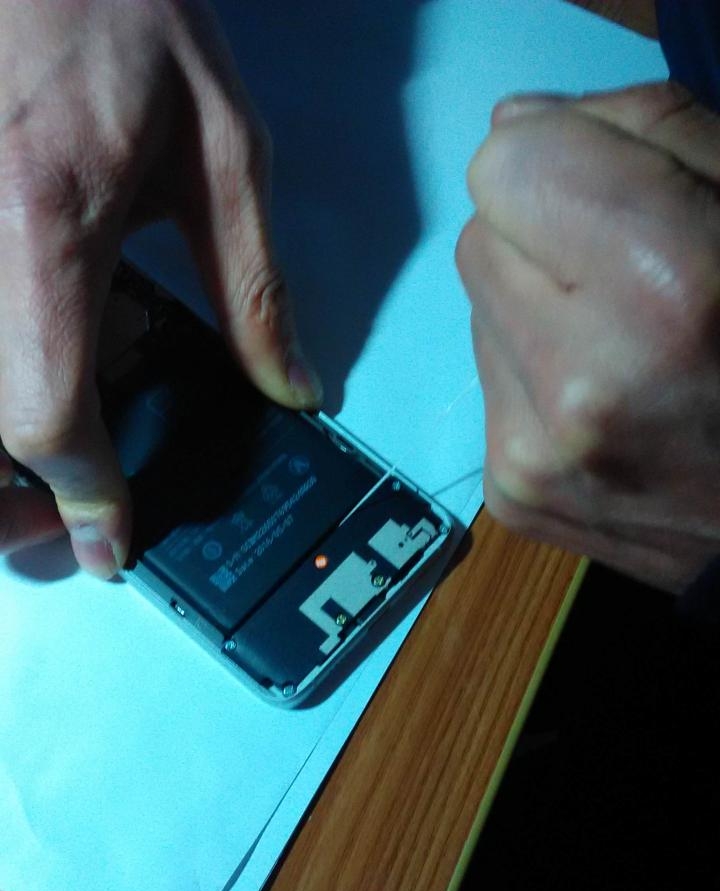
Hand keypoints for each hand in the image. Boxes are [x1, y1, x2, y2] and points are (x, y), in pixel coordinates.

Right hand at [0, 0, 321, 576]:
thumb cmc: (132, 20)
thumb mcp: (224, 148)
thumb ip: (253, 286)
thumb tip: (291, 390)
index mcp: (48, 223)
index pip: (46, 406)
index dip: (82, 493)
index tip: (114, 540)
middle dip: (16, 500)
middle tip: (65, 532)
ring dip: (2, 453)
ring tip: (50, 484)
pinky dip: (3, 388)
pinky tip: (44, 397)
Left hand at [456, 81, 719, 593]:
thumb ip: (644, 132)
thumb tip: (512, 133)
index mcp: (664, 286)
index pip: (504, 167)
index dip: (564, 164)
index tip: (618, 197)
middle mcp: (582, 383)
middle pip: (479, 239)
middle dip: (545, 241)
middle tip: (631, 283)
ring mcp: (537, 455)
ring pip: (476, 311)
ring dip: (536, 310)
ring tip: (624, 352)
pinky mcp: (514, 497)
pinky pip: (487, 383)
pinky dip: (534, 379)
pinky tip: (604, 406)